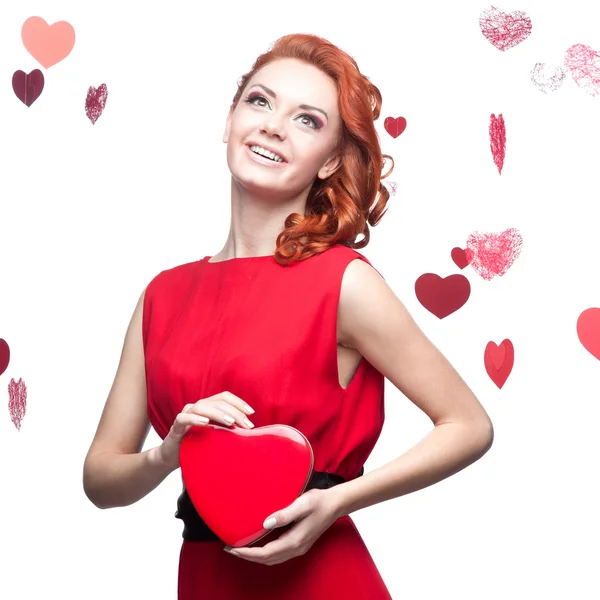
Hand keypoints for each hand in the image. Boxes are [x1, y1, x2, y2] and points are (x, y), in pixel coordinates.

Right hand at [151, 391, 254, 470]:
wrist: (172, 457)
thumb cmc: (197, 445)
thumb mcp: (216, 437)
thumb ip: (228, 431)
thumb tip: (251, 433)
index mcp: (208, 407)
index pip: (224, 397)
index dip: (239, 402)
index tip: (251, 413)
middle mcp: (197, 407)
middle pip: (217, 402)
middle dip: (234, 411)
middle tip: (246, 424)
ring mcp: (186, 415)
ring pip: (202, 406)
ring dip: (218, 413)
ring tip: (231, 422)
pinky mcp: (175, 426)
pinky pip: (183, 418)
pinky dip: (195, 419)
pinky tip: (206, 423)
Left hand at [224, 487, 342, 565]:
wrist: (335, 504)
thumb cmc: (319, 501)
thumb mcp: (302, 504)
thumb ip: (284, 514)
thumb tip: (266, 524)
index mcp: (295, 541)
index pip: (266, 553)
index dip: (248, 553)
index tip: (233, 549)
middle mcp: (296, 548)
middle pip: (267, 559)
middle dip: (248, 556)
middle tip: (230, 550)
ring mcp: (298, 548)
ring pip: (272, 559)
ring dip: (255, 556)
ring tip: (240, 548)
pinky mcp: (299, 543)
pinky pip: (278, 554)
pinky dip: (265, 553)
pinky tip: (259, 545)